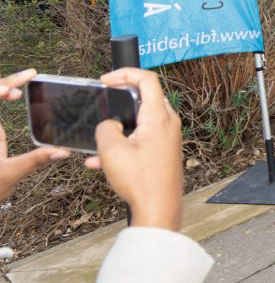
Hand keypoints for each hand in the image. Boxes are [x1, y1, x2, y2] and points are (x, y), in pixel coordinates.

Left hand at [0, 69, 69, 201]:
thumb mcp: (10, 174)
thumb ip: (36, 160)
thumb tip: (63, 151)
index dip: (2, 87)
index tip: (21, 85)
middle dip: (6, 82)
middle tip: (29, 77)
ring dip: (4, 87)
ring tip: (24, 81)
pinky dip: (2, 96)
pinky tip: (14, 95)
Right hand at [87, 68, 183, 230]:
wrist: (159, 209)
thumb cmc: (141, 181)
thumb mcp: (112, 151)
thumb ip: (105, 128)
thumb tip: (109, 124)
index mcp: (159, 116)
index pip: (147, 79)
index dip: (125, 73)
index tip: (105, 80)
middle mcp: (168, 123)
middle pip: (145, 97)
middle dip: (120, 99)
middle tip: (102, 102)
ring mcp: (168, 137)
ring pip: (140, 121)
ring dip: (118, 127)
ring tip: (97, 142)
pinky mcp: (164, 151)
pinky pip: (141, 139)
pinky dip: (123, 144)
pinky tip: (100, 163)